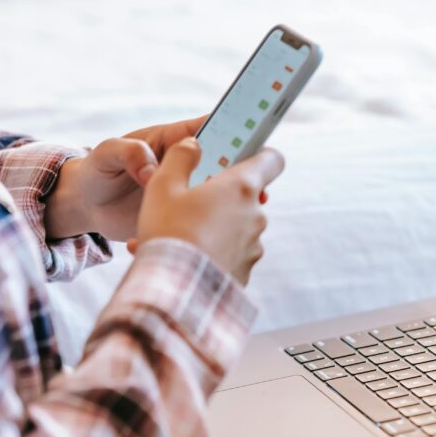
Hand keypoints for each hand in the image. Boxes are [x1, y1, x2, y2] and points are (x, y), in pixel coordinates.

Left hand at [45, 116, 268, 240]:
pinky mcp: (182, 216)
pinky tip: (216, 238)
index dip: (234, 128)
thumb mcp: (107, 154)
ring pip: (221, 193)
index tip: (255, 135)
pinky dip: (212, 227)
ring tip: (248, 214)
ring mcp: (187, 191)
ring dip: (235, 202)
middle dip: (244, 172)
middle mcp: (186, 165)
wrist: (85, 207)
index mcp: (172, 140)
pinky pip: (203, 219)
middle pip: (225, 162)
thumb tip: (152, 172)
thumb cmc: (96, 170)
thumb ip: (129, 153)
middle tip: (258, 187)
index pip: (210, 128)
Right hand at [133, 138, 284, 283]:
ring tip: (172, 238)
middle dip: (218, 199)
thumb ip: (181, 156)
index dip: (259, 154)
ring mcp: (253, 247)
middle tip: (185, 206)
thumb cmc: (169, 232)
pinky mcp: (245, 272)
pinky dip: (208, 254)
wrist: (175, 292)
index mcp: (241, 187)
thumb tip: (194, 144)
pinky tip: (179, 260)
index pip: (272, 159)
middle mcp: (256, 216)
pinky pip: (227, 256)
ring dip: (208, 229)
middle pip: (244, 197)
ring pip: (232, 228)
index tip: (243, 157)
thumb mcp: (163, 184)